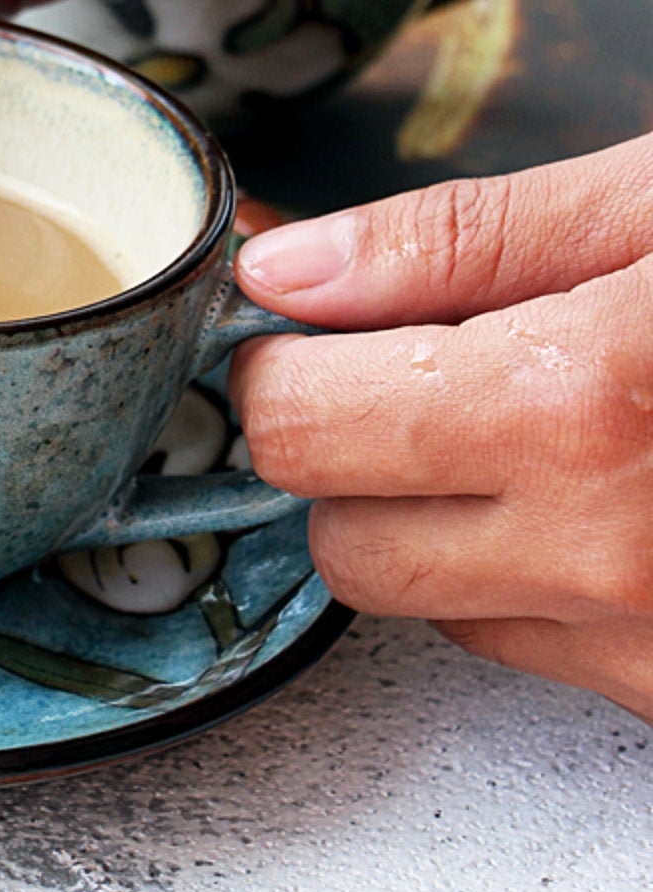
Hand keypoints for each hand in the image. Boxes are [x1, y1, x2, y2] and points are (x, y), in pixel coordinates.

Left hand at [229, 134, 652, 722]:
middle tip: (416, 368)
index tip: (300, 330)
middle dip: (348, 448)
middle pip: (340, 533)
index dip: (277, 365)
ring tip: (546, 420)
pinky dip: (531, 574)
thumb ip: (451, 242)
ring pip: (428, 601)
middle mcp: (614, 553)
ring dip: (439, 516)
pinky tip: (611, 490)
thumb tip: (284, 267)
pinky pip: (532, 648)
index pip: (295, 422)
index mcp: (581, 401)